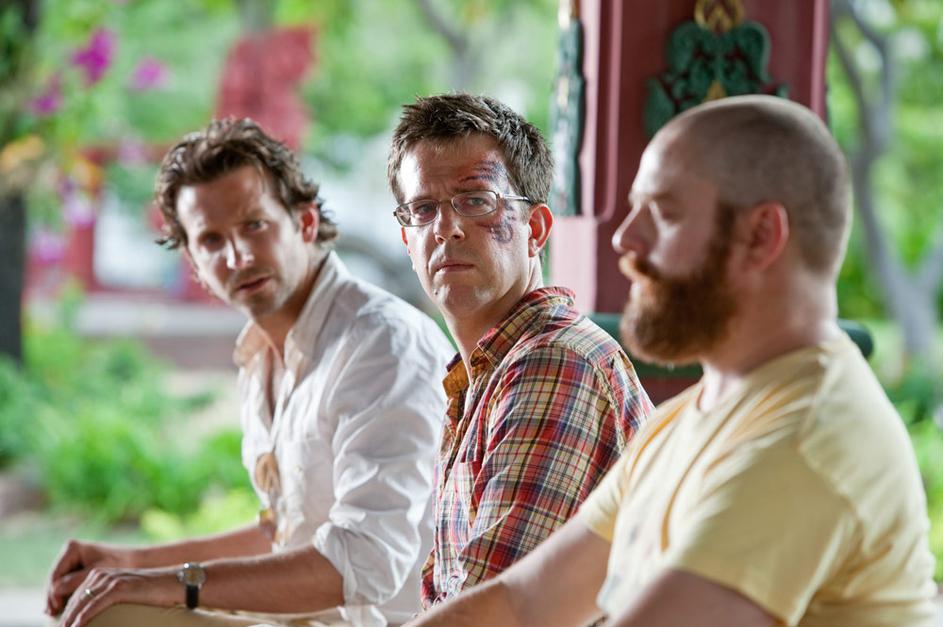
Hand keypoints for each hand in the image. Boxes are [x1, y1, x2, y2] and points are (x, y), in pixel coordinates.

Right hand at [46, 540, 132, 615]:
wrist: (135, 560)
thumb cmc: (119, 563)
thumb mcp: (96, 572)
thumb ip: (75, 580)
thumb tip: (55, 591)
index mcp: (72, 548)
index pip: (56, 574)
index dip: (53, 592)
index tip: (55, 608)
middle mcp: (69, 552)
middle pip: (55, 579)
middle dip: (53, 597)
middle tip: (51, 614)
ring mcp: (72, 560)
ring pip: (59, 583)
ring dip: (57, 599)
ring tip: (54, 614)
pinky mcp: (77, 568)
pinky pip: (66, 584)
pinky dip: (65, 595)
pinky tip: (61, 608)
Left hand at [57, 566, 178, 626]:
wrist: (175, 583)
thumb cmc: (152, 591)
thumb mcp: (126, 591)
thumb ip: (108, 597)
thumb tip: (92, 614)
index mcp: (101, 573)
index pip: (75, 595)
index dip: (65, 612)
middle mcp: (102, 573)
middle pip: (74, 599)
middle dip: (64, 618)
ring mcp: (111, 579)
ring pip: (80, 602)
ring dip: (69, 621)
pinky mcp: (119, 587)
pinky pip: (94, 605)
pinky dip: (82, 618)